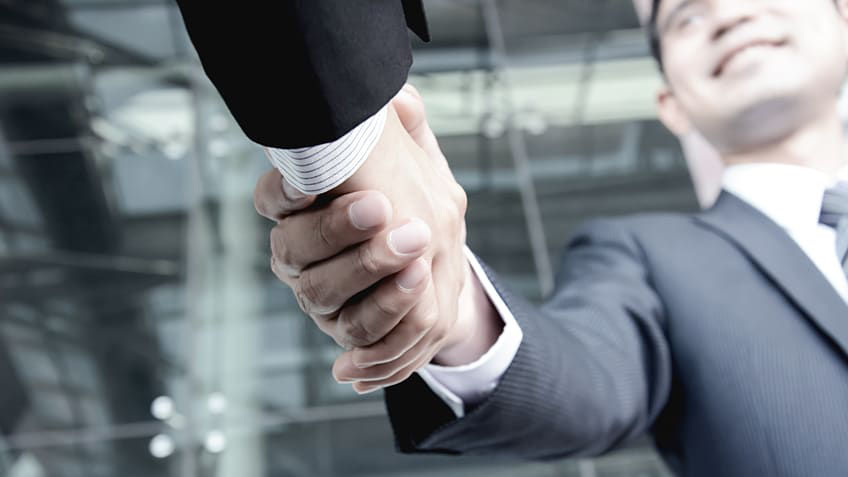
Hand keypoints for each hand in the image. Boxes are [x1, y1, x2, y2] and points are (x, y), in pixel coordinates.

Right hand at [255, 86, 498, 392]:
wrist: (433, 258)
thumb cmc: (411, 196)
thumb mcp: (413, 159)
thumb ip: (404, 132)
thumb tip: (400, 101)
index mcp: (299, 208)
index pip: (273, 198)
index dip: (285, 191)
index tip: (310, 178)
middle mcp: (298, 254)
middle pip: (296, 250)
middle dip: (339, 230)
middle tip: (384, 208)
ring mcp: (320, 297)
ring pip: (324, 295)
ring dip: (368, 275)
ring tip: (416, 254)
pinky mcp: (348, 331)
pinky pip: (360, 339)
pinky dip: (378, 331)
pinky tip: (407, 302)